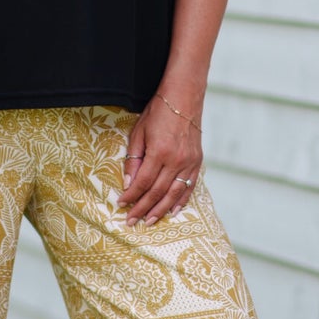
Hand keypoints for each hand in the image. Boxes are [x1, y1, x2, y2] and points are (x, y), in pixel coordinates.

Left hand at [116, 97, 202, 224]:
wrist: (184, 97)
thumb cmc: (157, 112)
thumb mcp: (138, 132)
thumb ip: (133, 159)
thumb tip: (128, 183)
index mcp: (159, 152)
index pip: (142, 182)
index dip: (131, 196)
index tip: (121, 204)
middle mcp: (176, 160)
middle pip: (157, 192)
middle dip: (142, 208)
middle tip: (131, 221)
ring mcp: (189, 162)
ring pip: (174, 194)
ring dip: (160, 210)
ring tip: (149, 221)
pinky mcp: (197, 161)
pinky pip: (190, 186)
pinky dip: (181, 201)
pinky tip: (172, 211)